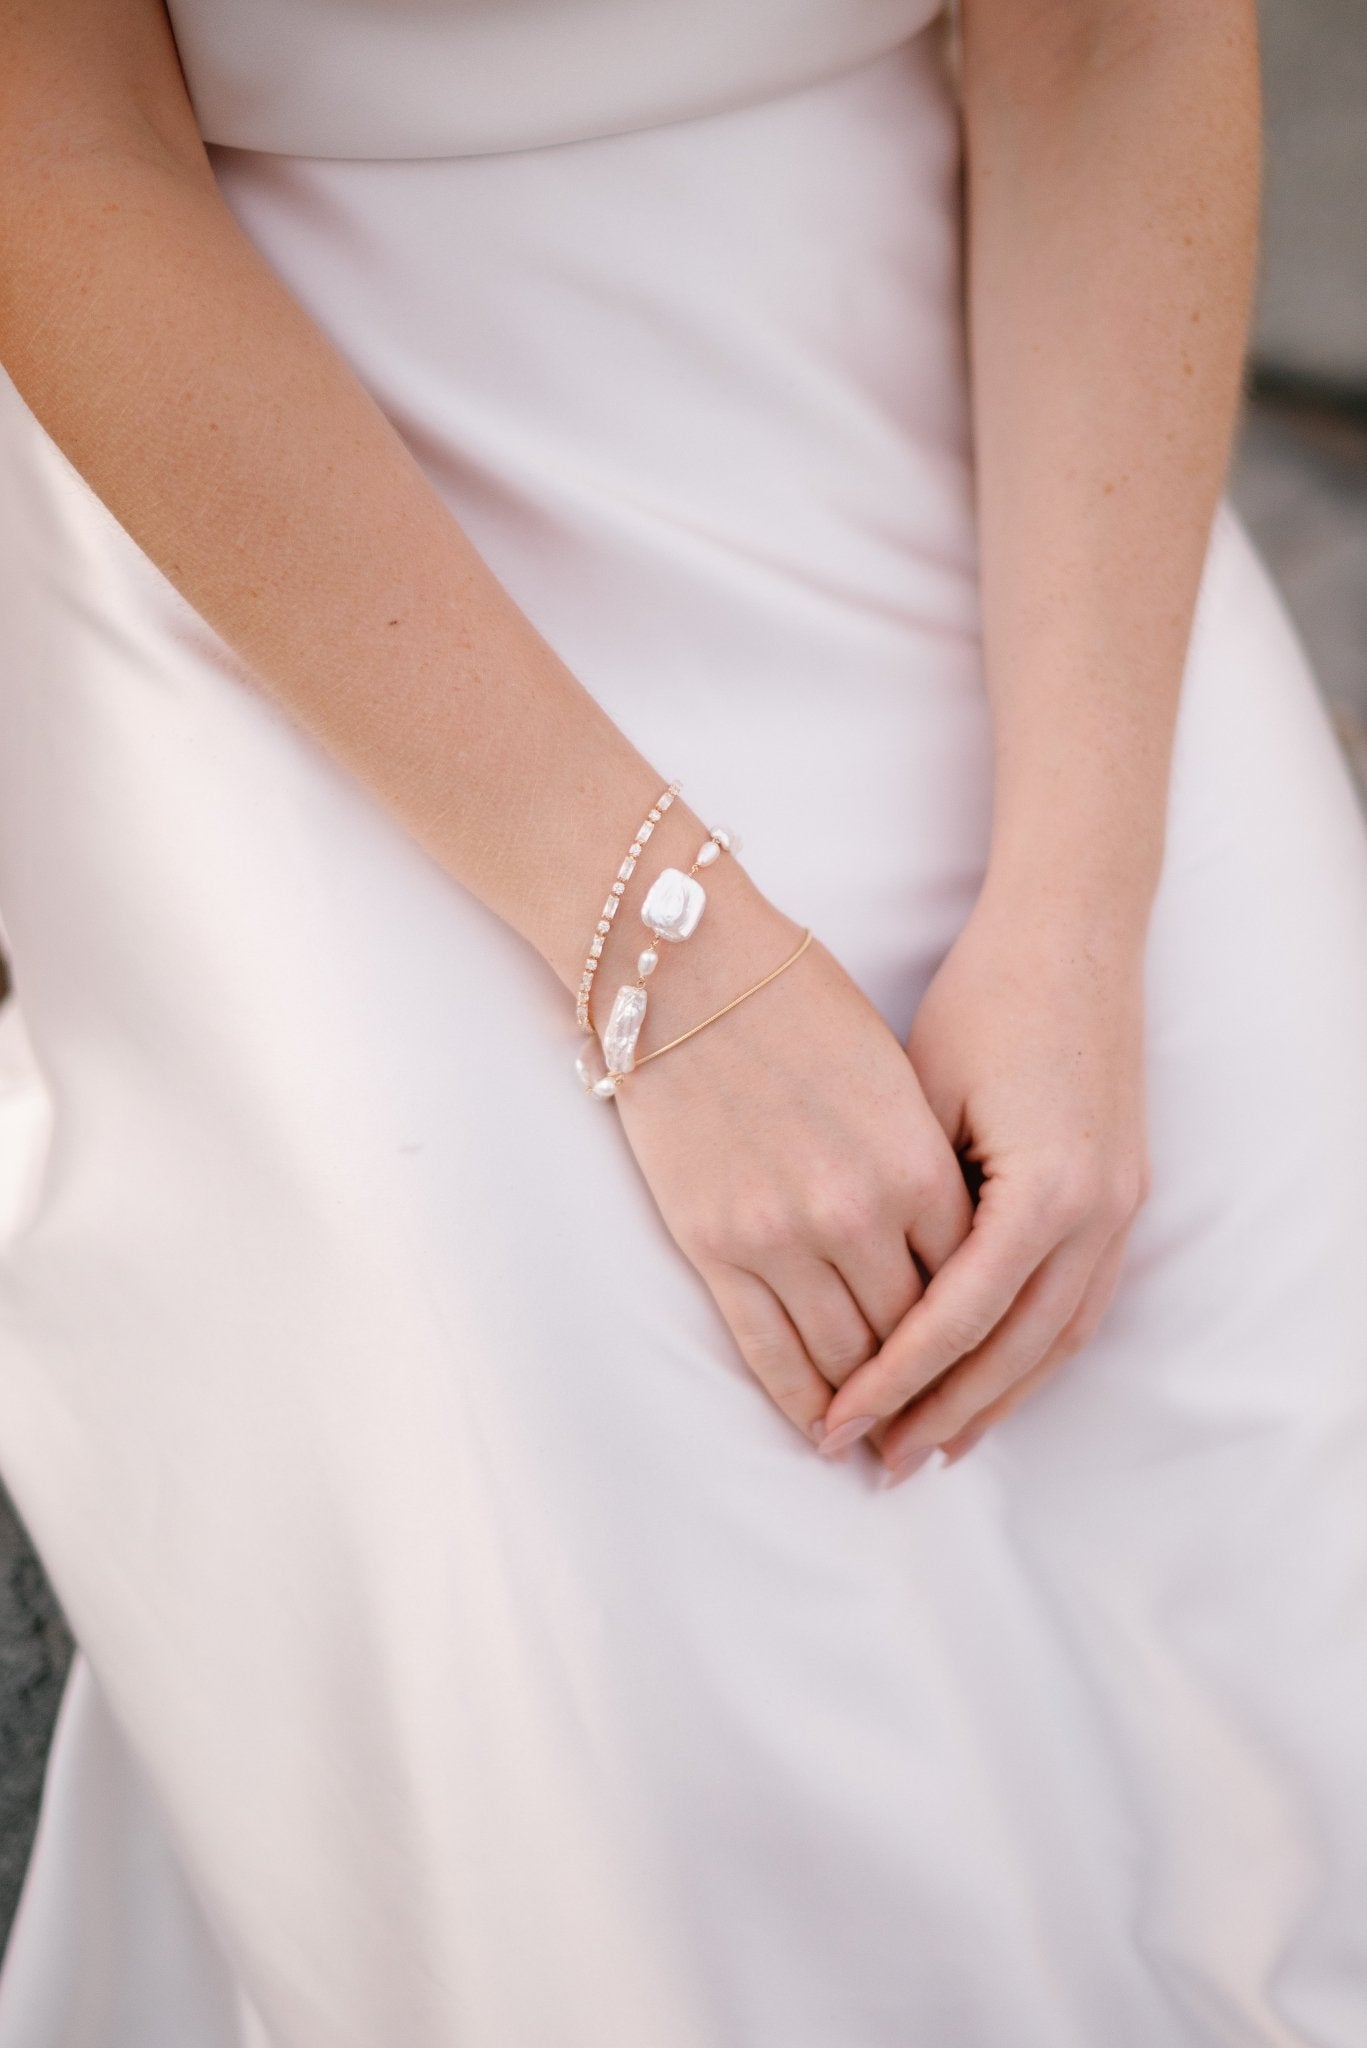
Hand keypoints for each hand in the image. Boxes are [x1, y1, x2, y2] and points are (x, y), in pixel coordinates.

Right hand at [606, 867, 974, 1445]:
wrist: (682, 967)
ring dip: (870, 1404)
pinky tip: (819, 1429)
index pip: (967, 1278)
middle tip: (945, 1428)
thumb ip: (924, 1160)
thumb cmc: (794, 998)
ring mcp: (782, 1236)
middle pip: (914, 1330)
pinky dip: (800, 1400)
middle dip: (932, 1385)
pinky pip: (768, 1351)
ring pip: (846, 1355)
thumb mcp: (891, 1073)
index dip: (977, 1327)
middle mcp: (857, 1213)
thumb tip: (944, 1238)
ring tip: (884, 1439)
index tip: (983, 1360)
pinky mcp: (715, 1246)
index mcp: (915, 1163)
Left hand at [816, 880, 1152, 1475]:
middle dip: (946, 1412)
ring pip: (1059, 1339)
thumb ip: (909, 1203)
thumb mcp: (923, 1098)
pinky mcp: (1123, 1195)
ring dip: (999, 1398)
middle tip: (882, 1463)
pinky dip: (1038, 1353)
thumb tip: (866, 1301)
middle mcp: (1095, 1212)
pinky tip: (997, 1381)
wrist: (1076, 932)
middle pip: (1015, 1350)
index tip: (839, 1421)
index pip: (957, 1319)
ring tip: (938, 1443)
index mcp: (1042, 1190)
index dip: (895, 1379)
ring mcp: (1121, 1207)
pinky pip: (1082, 1304)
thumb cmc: (985, 1000)